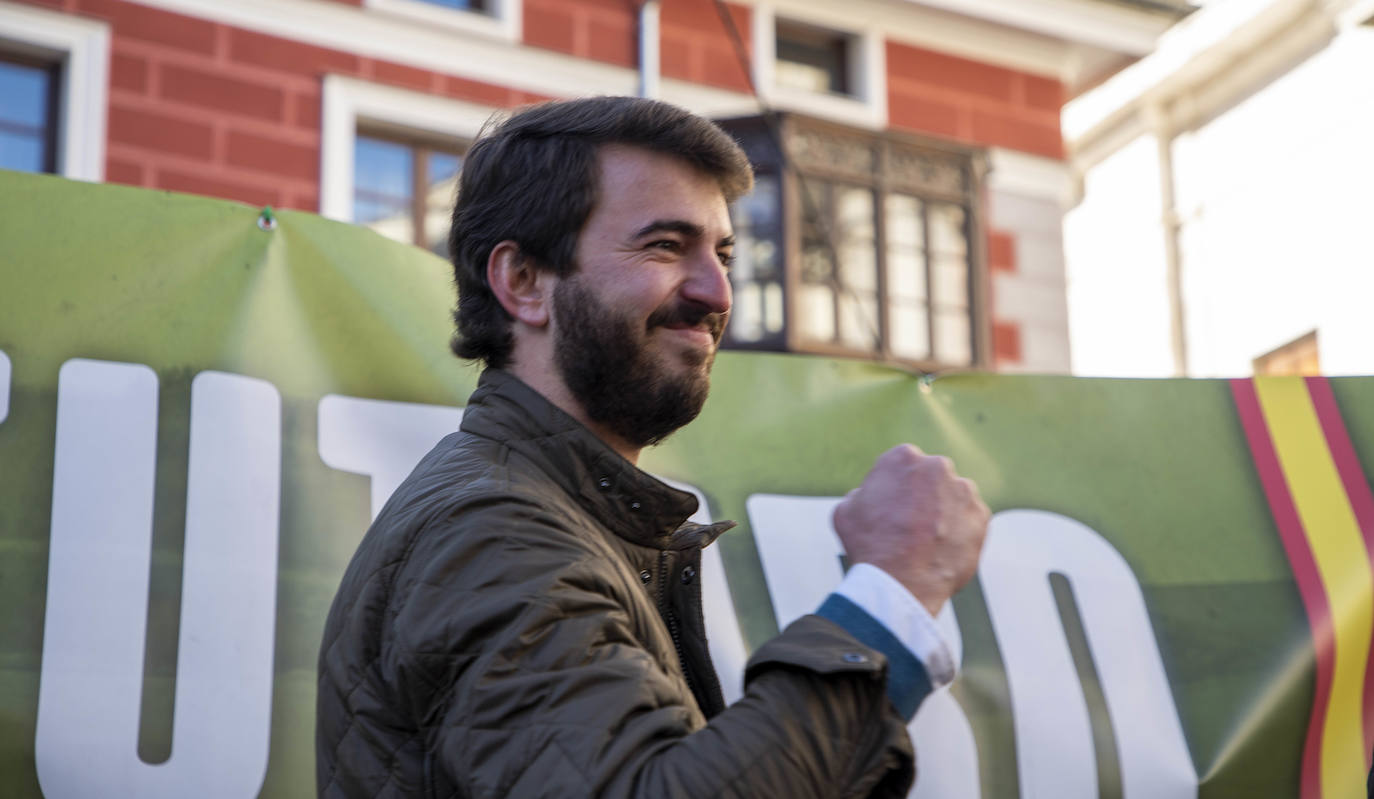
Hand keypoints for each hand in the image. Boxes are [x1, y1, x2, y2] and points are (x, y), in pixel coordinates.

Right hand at [832, 444, 989, 615]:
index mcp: (902, 457)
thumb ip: (862, 494)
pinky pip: (971, 519)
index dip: (896, 488)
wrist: (900, 583)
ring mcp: (963, 491)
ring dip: (945, 512)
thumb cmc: (869, 546)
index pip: (903, 466)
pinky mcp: (981, 516)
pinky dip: (961, 532)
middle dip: (925, 496)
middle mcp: (937, 466)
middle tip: (911, 525)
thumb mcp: (846, 511)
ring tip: (928, 541)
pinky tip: (943, 549)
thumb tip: (868, 496)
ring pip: (954, 497)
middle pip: (932, 478)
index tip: (893, 508)